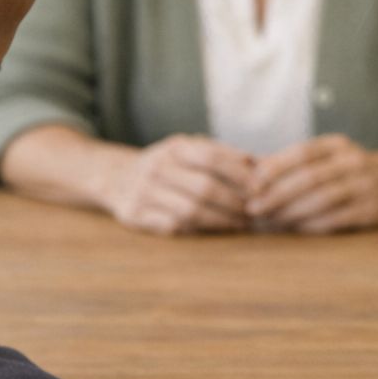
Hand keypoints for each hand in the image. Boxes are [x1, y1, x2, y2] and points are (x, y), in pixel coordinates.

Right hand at [106, 135, 253, 233]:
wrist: (117, 178)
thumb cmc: (168, 165)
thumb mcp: (188, 149)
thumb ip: (221, 154)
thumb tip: (258, 163)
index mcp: (174, 147)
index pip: (212, 157)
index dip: (239, 173)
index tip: (260, 188)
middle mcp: (156, 167)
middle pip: (204, 188)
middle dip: (234, 203)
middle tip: (253, 213)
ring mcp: (143, 192)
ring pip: (190, 211)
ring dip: (221, 221)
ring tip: (240, 224)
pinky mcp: (135, 215)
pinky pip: (173, 226)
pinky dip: (198, 230)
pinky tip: (215, 231)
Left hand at [249, 134, 377, 232]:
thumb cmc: (351, 168)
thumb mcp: (330, 155)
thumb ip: (296, 162)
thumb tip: (250, 170)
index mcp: (338, 145)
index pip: (302, 153)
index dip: (274, 168)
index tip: (251, 184)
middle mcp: (353, 162)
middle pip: (309, 178)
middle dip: (277, 194)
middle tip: (253, 208)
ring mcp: (365, 187)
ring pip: (322, 200)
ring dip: (291, 213)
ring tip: (269, 221)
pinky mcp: (372, 211)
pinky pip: (336, 220)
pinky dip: (311, 225)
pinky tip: (294, 229)